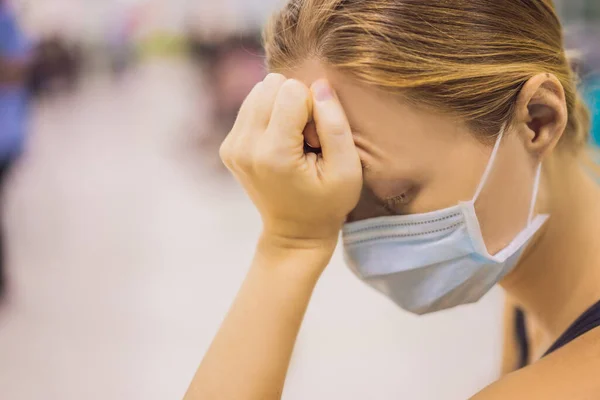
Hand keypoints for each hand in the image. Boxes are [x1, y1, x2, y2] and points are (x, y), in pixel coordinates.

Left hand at [220, 74, 362, 247]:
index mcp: (273, 154)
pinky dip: (270, 117)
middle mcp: (244, 147)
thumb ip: (335, 124)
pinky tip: (281, 145)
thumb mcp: (347, 169)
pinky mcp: (228, 145)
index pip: (292, 90)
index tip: (315, 140)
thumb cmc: (327, 203)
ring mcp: (231, 146)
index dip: (313, 108)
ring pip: (260, 90)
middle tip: (304, 141)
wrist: (295, 232)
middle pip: (272, 84)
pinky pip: (251, 104)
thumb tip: (319, 84)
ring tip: (293, 143)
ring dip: (282, 109)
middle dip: (295, 105)